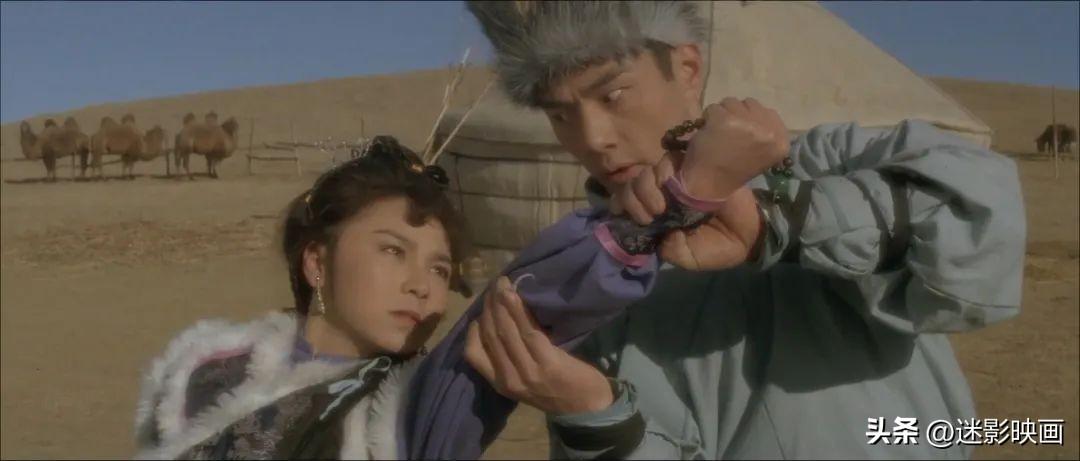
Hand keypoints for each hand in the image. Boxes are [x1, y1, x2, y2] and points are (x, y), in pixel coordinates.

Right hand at [464, 277, 614, 414]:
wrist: (588, 408)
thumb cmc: (556, 390)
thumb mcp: (525, 378)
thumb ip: (511, 357)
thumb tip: (500, 321)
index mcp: (500, 384)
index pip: (473, 354)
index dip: (474, 327)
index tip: (483, 308)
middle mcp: (509, 379)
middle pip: (490, 336)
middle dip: (489, 307)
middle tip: (494, 285)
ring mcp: (528, 372)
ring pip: (505, 331)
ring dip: (500, 303)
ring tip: (502, 283)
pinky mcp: (548, 363)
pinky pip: (527, 330)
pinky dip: (517, 310)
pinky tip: (513, 296)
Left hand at [607, 98, 785, 270]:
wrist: (750, 234)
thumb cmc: (718, 247)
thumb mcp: (690, 258)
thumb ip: (671, 251)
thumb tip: (658, 236)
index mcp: (658, 216)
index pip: (627, 204)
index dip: (621, 207)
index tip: (631, 222)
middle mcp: (663, 196)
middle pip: (631, 185)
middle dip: (630, 200)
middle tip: (647, 216)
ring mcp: (677, 180)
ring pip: (646, 173)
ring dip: (644, 190)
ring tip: (659, 208)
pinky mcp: (693, 168)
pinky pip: (669, 162)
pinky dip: (663, 174)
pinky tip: (673, 190)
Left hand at [681, 97, 789, 199]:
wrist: (711, 185)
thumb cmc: (734, 170)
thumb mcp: (762, 153)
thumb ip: (766, 132)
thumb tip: (757, 110)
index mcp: (781, 142)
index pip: (770, 113)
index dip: (753, 120)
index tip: (744, 133)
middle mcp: (768, 132)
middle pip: (751, 104)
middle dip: (737, 114)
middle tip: (730, 134)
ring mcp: (748, 125)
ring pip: (732, 102)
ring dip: (723, 114)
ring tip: (719, 133)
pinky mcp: (726, 120)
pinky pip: (714, 108)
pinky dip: (708, 118)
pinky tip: (709, 134)